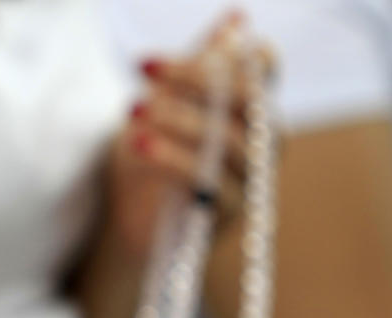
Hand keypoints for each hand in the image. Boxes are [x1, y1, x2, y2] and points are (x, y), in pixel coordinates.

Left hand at [106, 11, 274, 258]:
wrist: (129, 222)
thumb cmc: (151, 159)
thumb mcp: (165, 106)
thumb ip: (199, 66)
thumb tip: (236, 16)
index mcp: (248, 107)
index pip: (262, 64)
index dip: (227, 49)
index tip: (179, 48)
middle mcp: (261, 140)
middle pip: (249, 97)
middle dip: (194, 77)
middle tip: (143, 68)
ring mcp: (249, 178)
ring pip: (232, 139)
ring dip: (178, 118)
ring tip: (132, 110)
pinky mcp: (227, 213)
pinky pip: (211, 181)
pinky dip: (173, 158)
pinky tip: (139, 144)